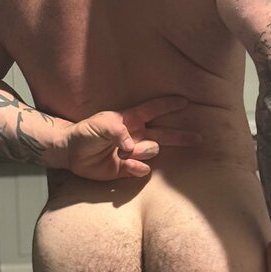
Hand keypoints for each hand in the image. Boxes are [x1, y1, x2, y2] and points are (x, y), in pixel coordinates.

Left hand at [64, 96, 200, 180]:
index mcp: (130, 120)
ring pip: (152, 152)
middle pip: (164, 134)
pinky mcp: (127, 169)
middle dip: (181, 136)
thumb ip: (118, 131)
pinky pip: (142, 170)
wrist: (72, 153)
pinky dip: (137, 167)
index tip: (185, 101)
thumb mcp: (101, 124)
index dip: (168, 105)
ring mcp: (132, 153)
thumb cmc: (85, 132)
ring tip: (125, 152)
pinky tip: (127, 164)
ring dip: (143, 151)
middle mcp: (135, 136)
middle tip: (199, 138)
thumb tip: (132, 146)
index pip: (153, 110)